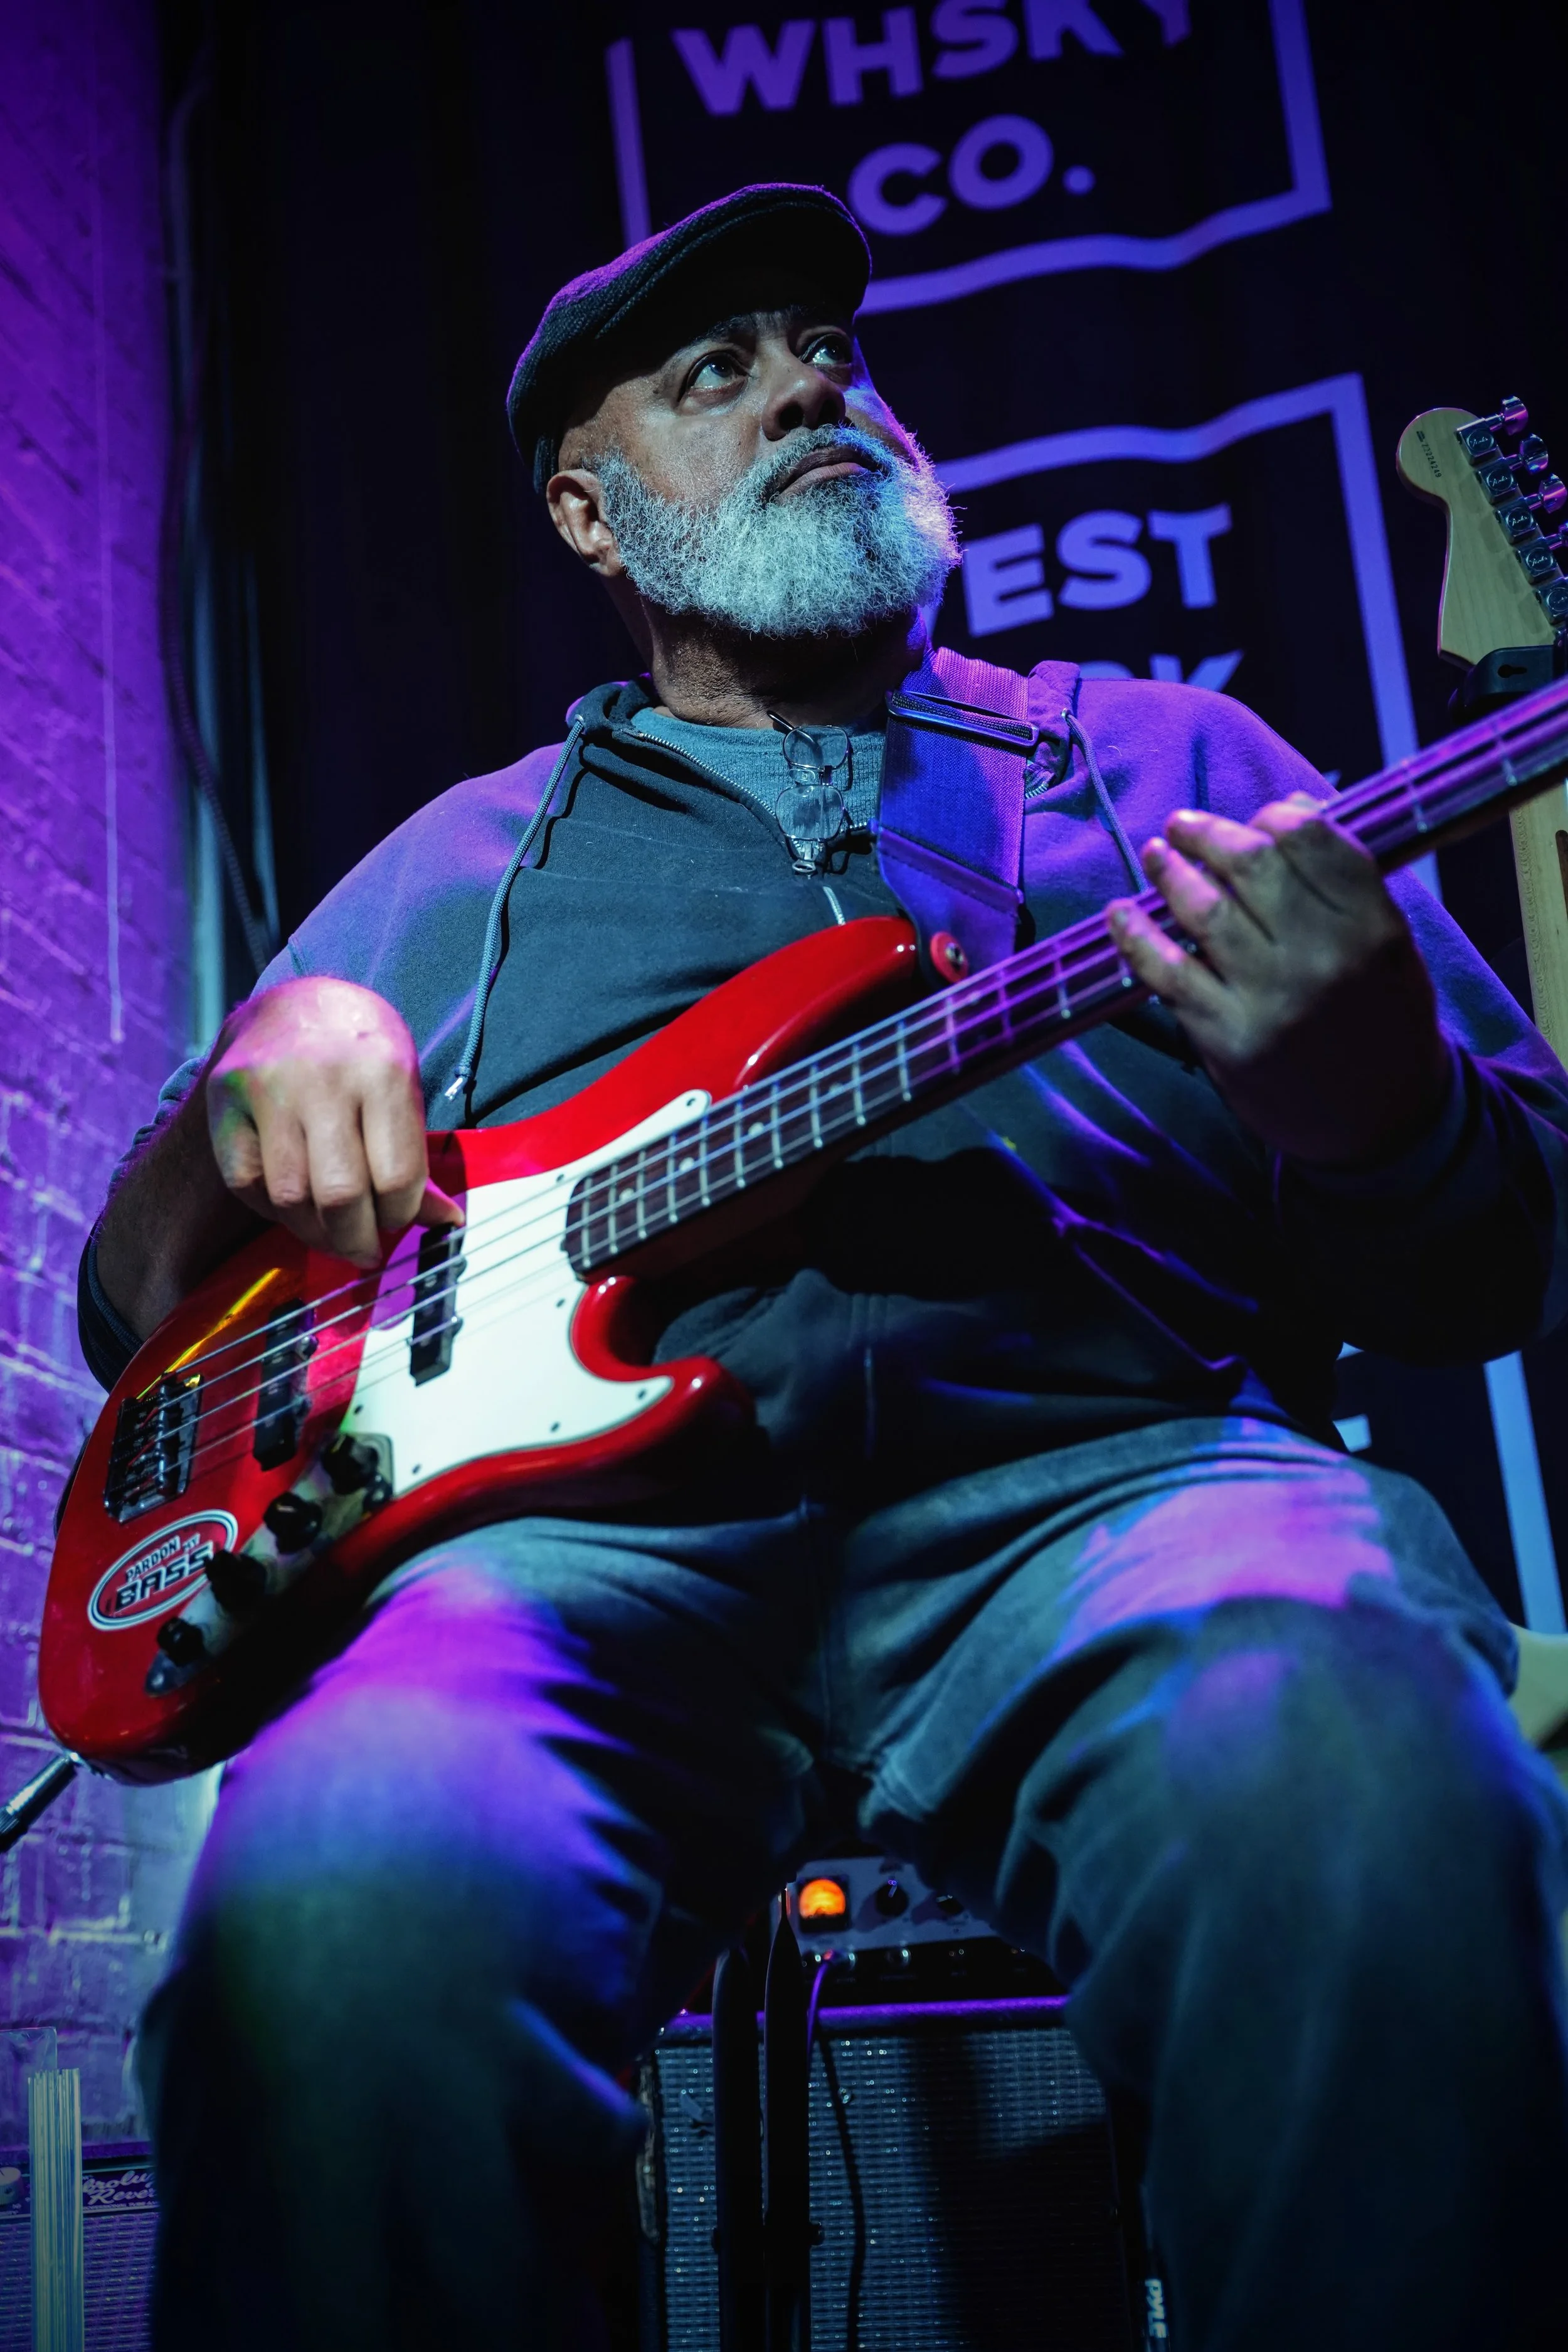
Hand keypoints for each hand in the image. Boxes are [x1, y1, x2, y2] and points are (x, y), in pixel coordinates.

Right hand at [205, 978, 462, 1266]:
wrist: (296, 1003)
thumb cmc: (363, 1056)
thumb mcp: (403, 1091)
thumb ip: (417, 1159)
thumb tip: (446, 1222)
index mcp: (383, 1070)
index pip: (397, 1177)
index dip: (401, 1216)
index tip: (398, 1222)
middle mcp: (322, 1076)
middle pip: (340, 1194)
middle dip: (356, 1239)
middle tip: (364, 1250)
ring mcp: (267, 1086)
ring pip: (289, 1197)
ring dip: (316, 1233)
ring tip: (333, 1235)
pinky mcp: (224, 1098)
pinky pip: (247, 1183)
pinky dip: (273, 1210)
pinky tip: (295, 1205)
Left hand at [1106, 794, 1451, 1166]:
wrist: (1380, 1122)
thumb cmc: (1379, 1021)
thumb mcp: (1389, 947)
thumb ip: (1346, 884)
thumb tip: (1289, 810)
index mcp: (1373, 925)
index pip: (1312, 839)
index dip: (1273, 815)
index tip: (1254, 819)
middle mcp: (1325, 957)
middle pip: (1252, 865)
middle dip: (1207, 833)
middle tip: (1181, 825)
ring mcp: (1273, 999)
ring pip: (1205, 911)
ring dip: (1169, 872)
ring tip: (1155, 854)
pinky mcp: (1228, 1039)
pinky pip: (1168, 973)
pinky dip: (1136, 936)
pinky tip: (1121, 913)